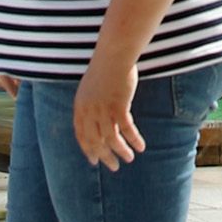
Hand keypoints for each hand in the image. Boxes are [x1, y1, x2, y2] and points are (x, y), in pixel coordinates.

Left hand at [73, 44, 143, 169]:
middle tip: (114, 166)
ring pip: (112, 139)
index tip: (94, 160)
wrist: (114, 55)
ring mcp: (103, 110)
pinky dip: (134, 140)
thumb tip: (96, 120)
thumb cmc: (105, 68)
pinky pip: (127, 130)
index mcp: (80, 107)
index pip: (82, 136)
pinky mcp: (119, 107)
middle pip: (96, 141)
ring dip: (121, 151)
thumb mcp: (91, 88)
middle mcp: (89, 112)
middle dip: (104, 156)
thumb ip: (91, 105)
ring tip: (129, 159)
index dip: (88, 150)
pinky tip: (141, 147)